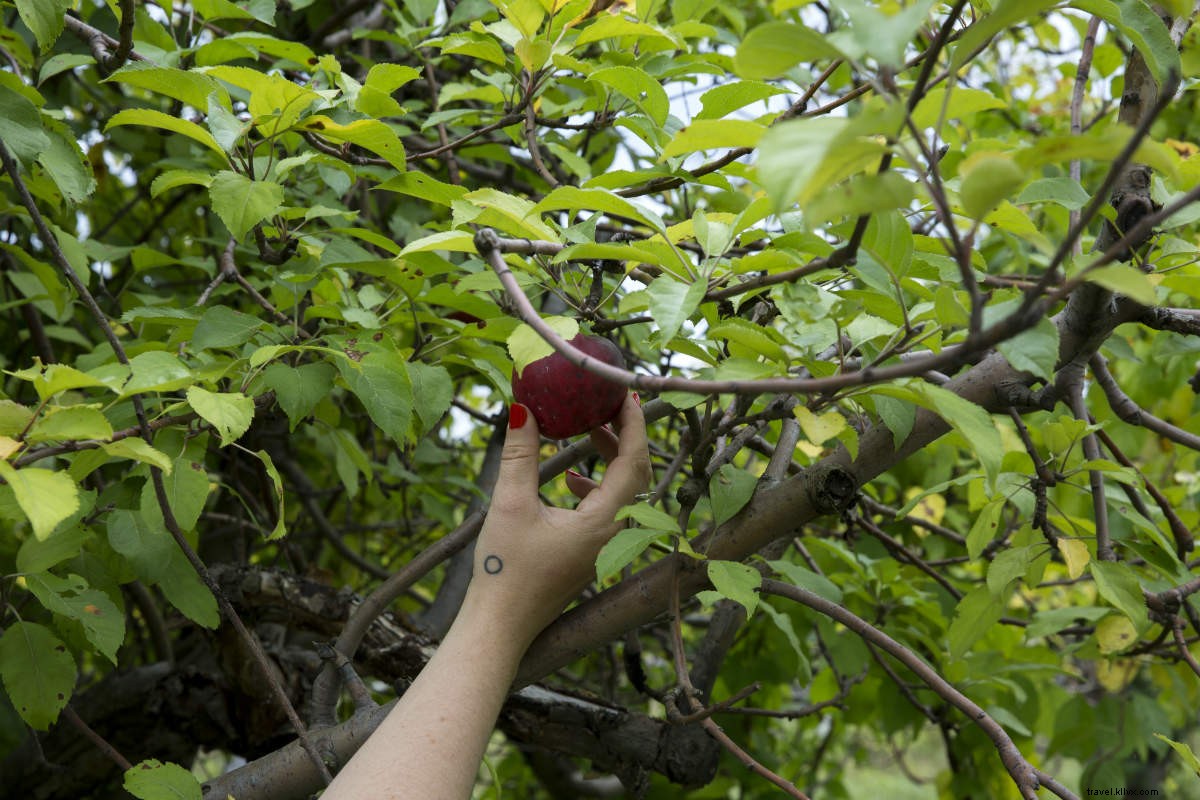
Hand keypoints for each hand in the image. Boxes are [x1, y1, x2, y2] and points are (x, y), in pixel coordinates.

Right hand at [460, 393, 649, 647]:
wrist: (499, 627)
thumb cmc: (504, 572)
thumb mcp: (510, 504)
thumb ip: (521, 454)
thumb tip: (523, 408)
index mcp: (604, 521)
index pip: (634, 461)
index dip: (634, 423)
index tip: (626, 392)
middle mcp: (613, 534)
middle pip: (634, 474)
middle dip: (623, 435)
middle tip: (605, 402)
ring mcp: (605, 547)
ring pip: (622, 492)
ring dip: (609, 458)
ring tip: (587, 429)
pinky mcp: (590, 554)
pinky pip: (607, 509)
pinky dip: (595, 485)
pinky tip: (569, 479)